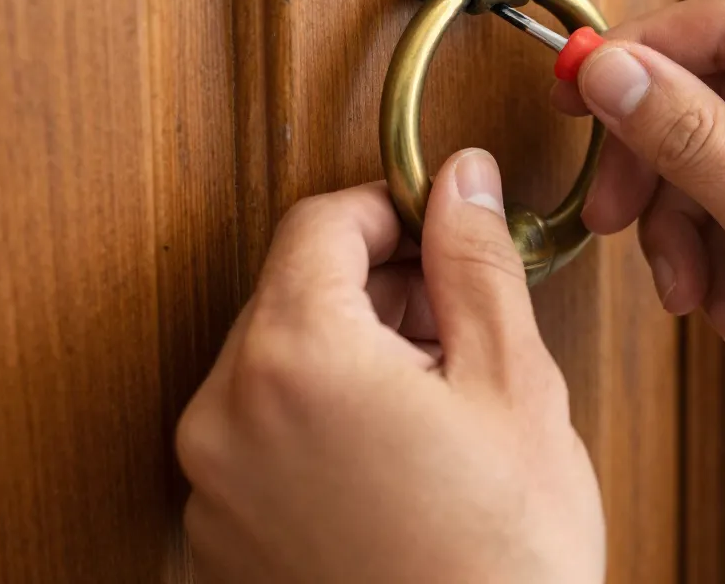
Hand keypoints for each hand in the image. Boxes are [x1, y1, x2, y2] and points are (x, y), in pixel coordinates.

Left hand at [176, 151, 603, 583]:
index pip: (321, 222)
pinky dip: (323, 403)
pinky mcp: (221, 527)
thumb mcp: (511, 381)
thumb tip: (463, 178)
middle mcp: (227, 414)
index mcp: (294, 359)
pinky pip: (264, 419)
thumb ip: (474, 259)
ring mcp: (214, 478)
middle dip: (380, 283)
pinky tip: (395, 444)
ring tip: (436, 388)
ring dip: (356, 342)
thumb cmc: (504, 560)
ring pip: (282, 349)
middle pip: (298, 285)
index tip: (438, 230)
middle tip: (456, 318)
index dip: (390, 210)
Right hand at [553, 0, 724, 523]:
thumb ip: (688, 137)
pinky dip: (718, 251)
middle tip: (614, 213)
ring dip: (686, 227)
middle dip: (658, 168)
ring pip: (716, 155)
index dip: (640, 52)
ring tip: (690, 290)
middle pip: (711, 96)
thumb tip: (610, 71)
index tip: (576, 88)